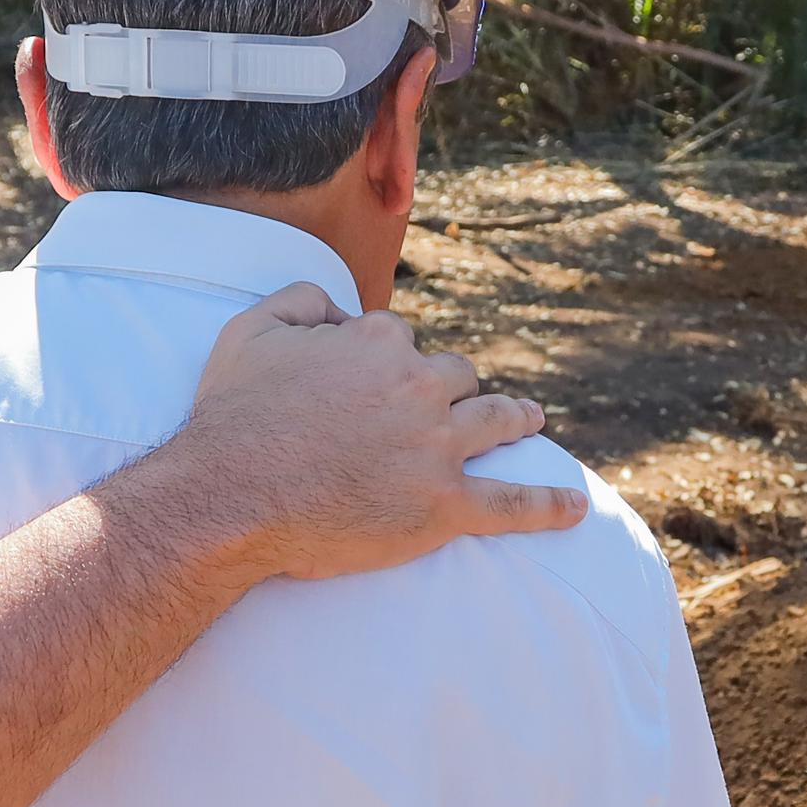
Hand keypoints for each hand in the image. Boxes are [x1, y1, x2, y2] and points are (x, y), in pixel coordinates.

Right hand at [156, 285, 582, 583]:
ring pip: (496, 422)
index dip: (387, 358)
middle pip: (457, 377)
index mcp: (379, 344)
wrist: (233, 496)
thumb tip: (338, 306)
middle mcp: (419, 388)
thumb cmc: (234, 417)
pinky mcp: (444, 507)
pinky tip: (573, 508)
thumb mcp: (251, 332)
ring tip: (530, 419)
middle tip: (454, 403)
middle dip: (455, 387)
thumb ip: (299, 299)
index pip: (402, 339)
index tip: (373, 378)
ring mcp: (437, 448)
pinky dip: (546, 506)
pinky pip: (511, 505)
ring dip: (516, 417)